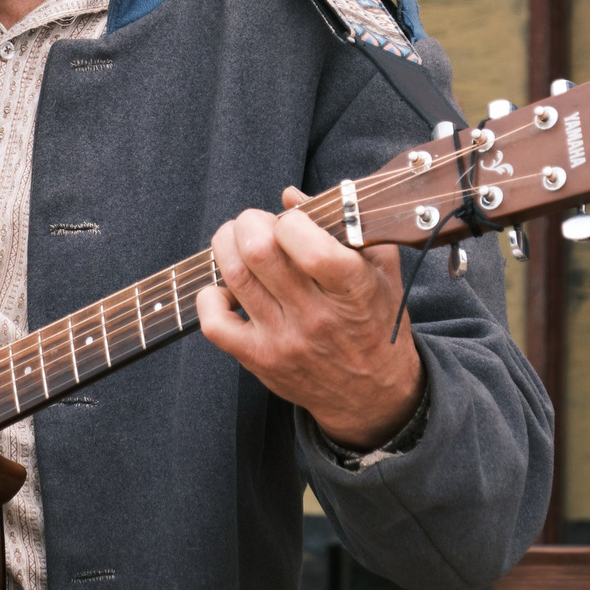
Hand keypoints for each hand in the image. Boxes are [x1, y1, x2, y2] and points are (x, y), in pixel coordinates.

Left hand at [197, 187, 424, 449]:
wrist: (371, 393)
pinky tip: (226, 286)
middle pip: (259, 251)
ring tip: (236, 240)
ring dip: (226, 245)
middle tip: (257, 224)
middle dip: (249, 222)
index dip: (290, 220)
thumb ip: (346, 224)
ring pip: (234, 277)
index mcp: (352, 289)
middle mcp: (316, 315)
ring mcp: (284, 339)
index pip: (308, 244)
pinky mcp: (259, 359)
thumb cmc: (375, 320)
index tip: (292, 222)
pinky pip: (214, 323)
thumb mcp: (380, 269)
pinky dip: (209, 295)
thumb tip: (289, 196)